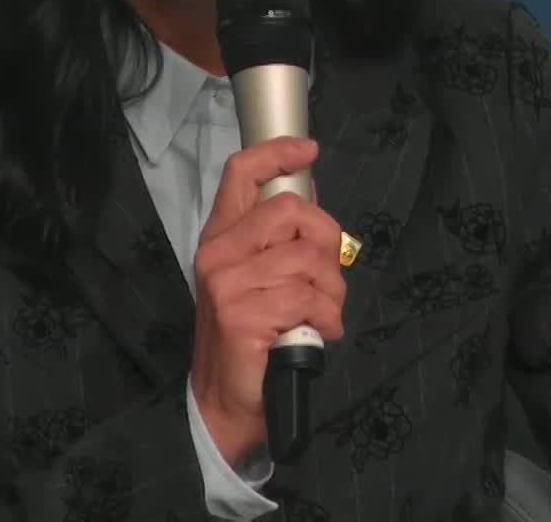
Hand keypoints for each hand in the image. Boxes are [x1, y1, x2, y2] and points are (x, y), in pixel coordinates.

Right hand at [190, 136, 345, 463]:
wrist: (228, 400)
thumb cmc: (252, 337)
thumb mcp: (260, 277)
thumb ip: (281, 237)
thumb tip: (311, 194)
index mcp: (221, 236)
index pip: (241, 173)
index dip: (278, 152)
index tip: (309, 150)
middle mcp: (218, 253)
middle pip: (290, 210)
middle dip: (327, 242)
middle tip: (328, 278)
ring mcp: (227, 283)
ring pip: (307, 259)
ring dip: (332, 292)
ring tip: (323, 314)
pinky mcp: (242, 315)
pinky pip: (307, 297)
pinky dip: (327, 317)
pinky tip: (319, 332)